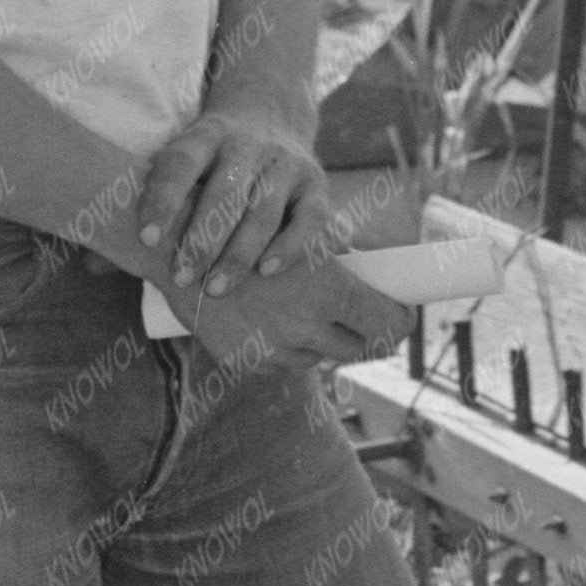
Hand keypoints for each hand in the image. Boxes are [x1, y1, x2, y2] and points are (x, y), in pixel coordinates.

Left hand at [136, 101, 328, 298]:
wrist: (273, 115)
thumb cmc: (215, 159)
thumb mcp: (188, 159)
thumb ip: (158, 197)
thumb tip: (110, 255)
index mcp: (208, 134)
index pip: (181, 163)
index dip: (163, 200)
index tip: (147, 239)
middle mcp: (249, 143)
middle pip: (225, 192)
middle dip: (202, 240)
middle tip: (182, 278)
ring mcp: (287, 162)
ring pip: (263, 211)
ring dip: (238, 254)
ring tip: (216, 288)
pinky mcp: (317, 183)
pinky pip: (309, 219)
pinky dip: (289, 247)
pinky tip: (267, 271)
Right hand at [169, 235, 392, 374]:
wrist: (179, 243)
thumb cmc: (246, 223)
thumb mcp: (304, 230)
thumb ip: (344, 254)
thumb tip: (380, 264)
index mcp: (330, 290)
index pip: (388, 323)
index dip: (402, 321)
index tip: (405, 314)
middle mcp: (306, 325)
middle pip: (359, 347)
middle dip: (367, 334)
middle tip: (368, 319)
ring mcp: (275, 348)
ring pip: (321, 358)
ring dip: (325, 341)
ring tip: (316, 315)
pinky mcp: (247, 362)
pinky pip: (283, 362)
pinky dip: (288, 347)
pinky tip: (278, 323)